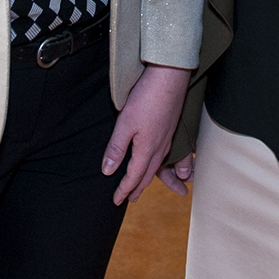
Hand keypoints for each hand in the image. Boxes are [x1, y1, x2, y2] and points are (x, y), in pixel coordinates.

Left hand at [102, 64, 190, 204]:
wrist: (170, 77)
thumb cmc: (146, 98)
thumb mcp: (125, 123)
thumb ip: (116, 148)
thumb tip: (108, 171)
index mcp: (147, 149)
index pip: (134, 177)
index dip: (124, 190)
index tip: (116, 201)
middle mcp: (160, 147)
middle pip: (148, 175)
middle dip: (137, 188)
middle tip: (129, 199)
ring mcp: (167, 138)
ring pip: (158, 166)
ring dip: (148, 178)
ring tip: (141, 185)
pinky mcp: (170, 128)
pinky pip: (165, 155)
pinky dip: (159, 166)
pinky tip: (157, 161)